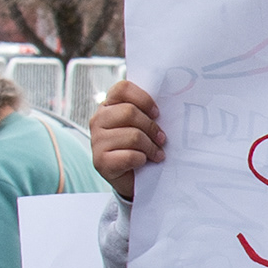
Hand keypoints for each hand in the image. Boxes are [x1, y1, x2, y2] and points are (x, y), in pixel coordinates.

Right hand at [89, 80, 163, 197]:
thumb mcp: (143, 126)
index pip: (122, 89)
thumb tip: (170, 103)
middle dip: (151, 127)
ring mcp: (96, 141)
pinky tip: (143, 162)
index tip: (157, 113)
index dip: (144, 99)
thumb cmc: (141, 148)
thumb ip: (147, 112)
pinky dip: (142, 160)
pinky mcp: (100, 161)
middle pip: (129, 112)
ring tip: (156, 154)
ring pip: (132, 135)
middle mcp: (98, 120)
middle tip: (161, 139)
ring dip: (151, 147)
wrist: (134, 179)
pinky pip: (130, 156)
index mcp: (109, 106)